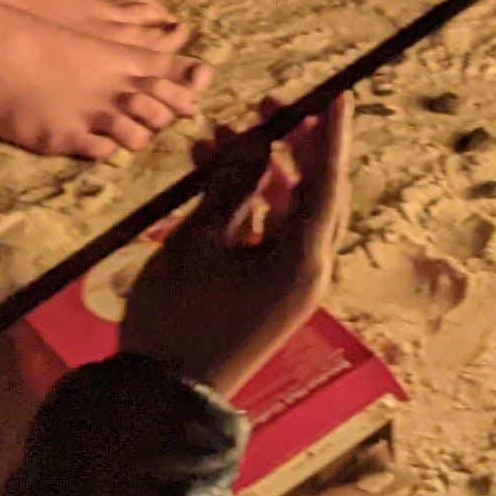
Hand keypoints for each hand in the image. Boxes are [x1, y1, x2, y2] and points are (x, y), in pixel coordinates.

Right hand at [119, 95, 353, 398]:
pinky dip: (244, 204)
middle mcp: (307, 271)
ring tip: (219, 135)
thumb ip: (231, 184)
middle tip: (270, 107)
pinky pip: (266, 234)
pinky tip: (210, 174)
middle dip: (293, 147)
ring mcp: (287, 284)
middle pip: (314, 193)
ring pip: (285, 210)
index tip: (338, 96)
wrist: (157, 400)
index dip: (331, 136)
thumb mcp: (199, 242)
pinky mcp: (265, 293)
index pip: (328, 184)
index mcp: (303, 261)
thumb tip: (256, 142)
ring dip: (257, 172)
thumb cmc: (177, 319)